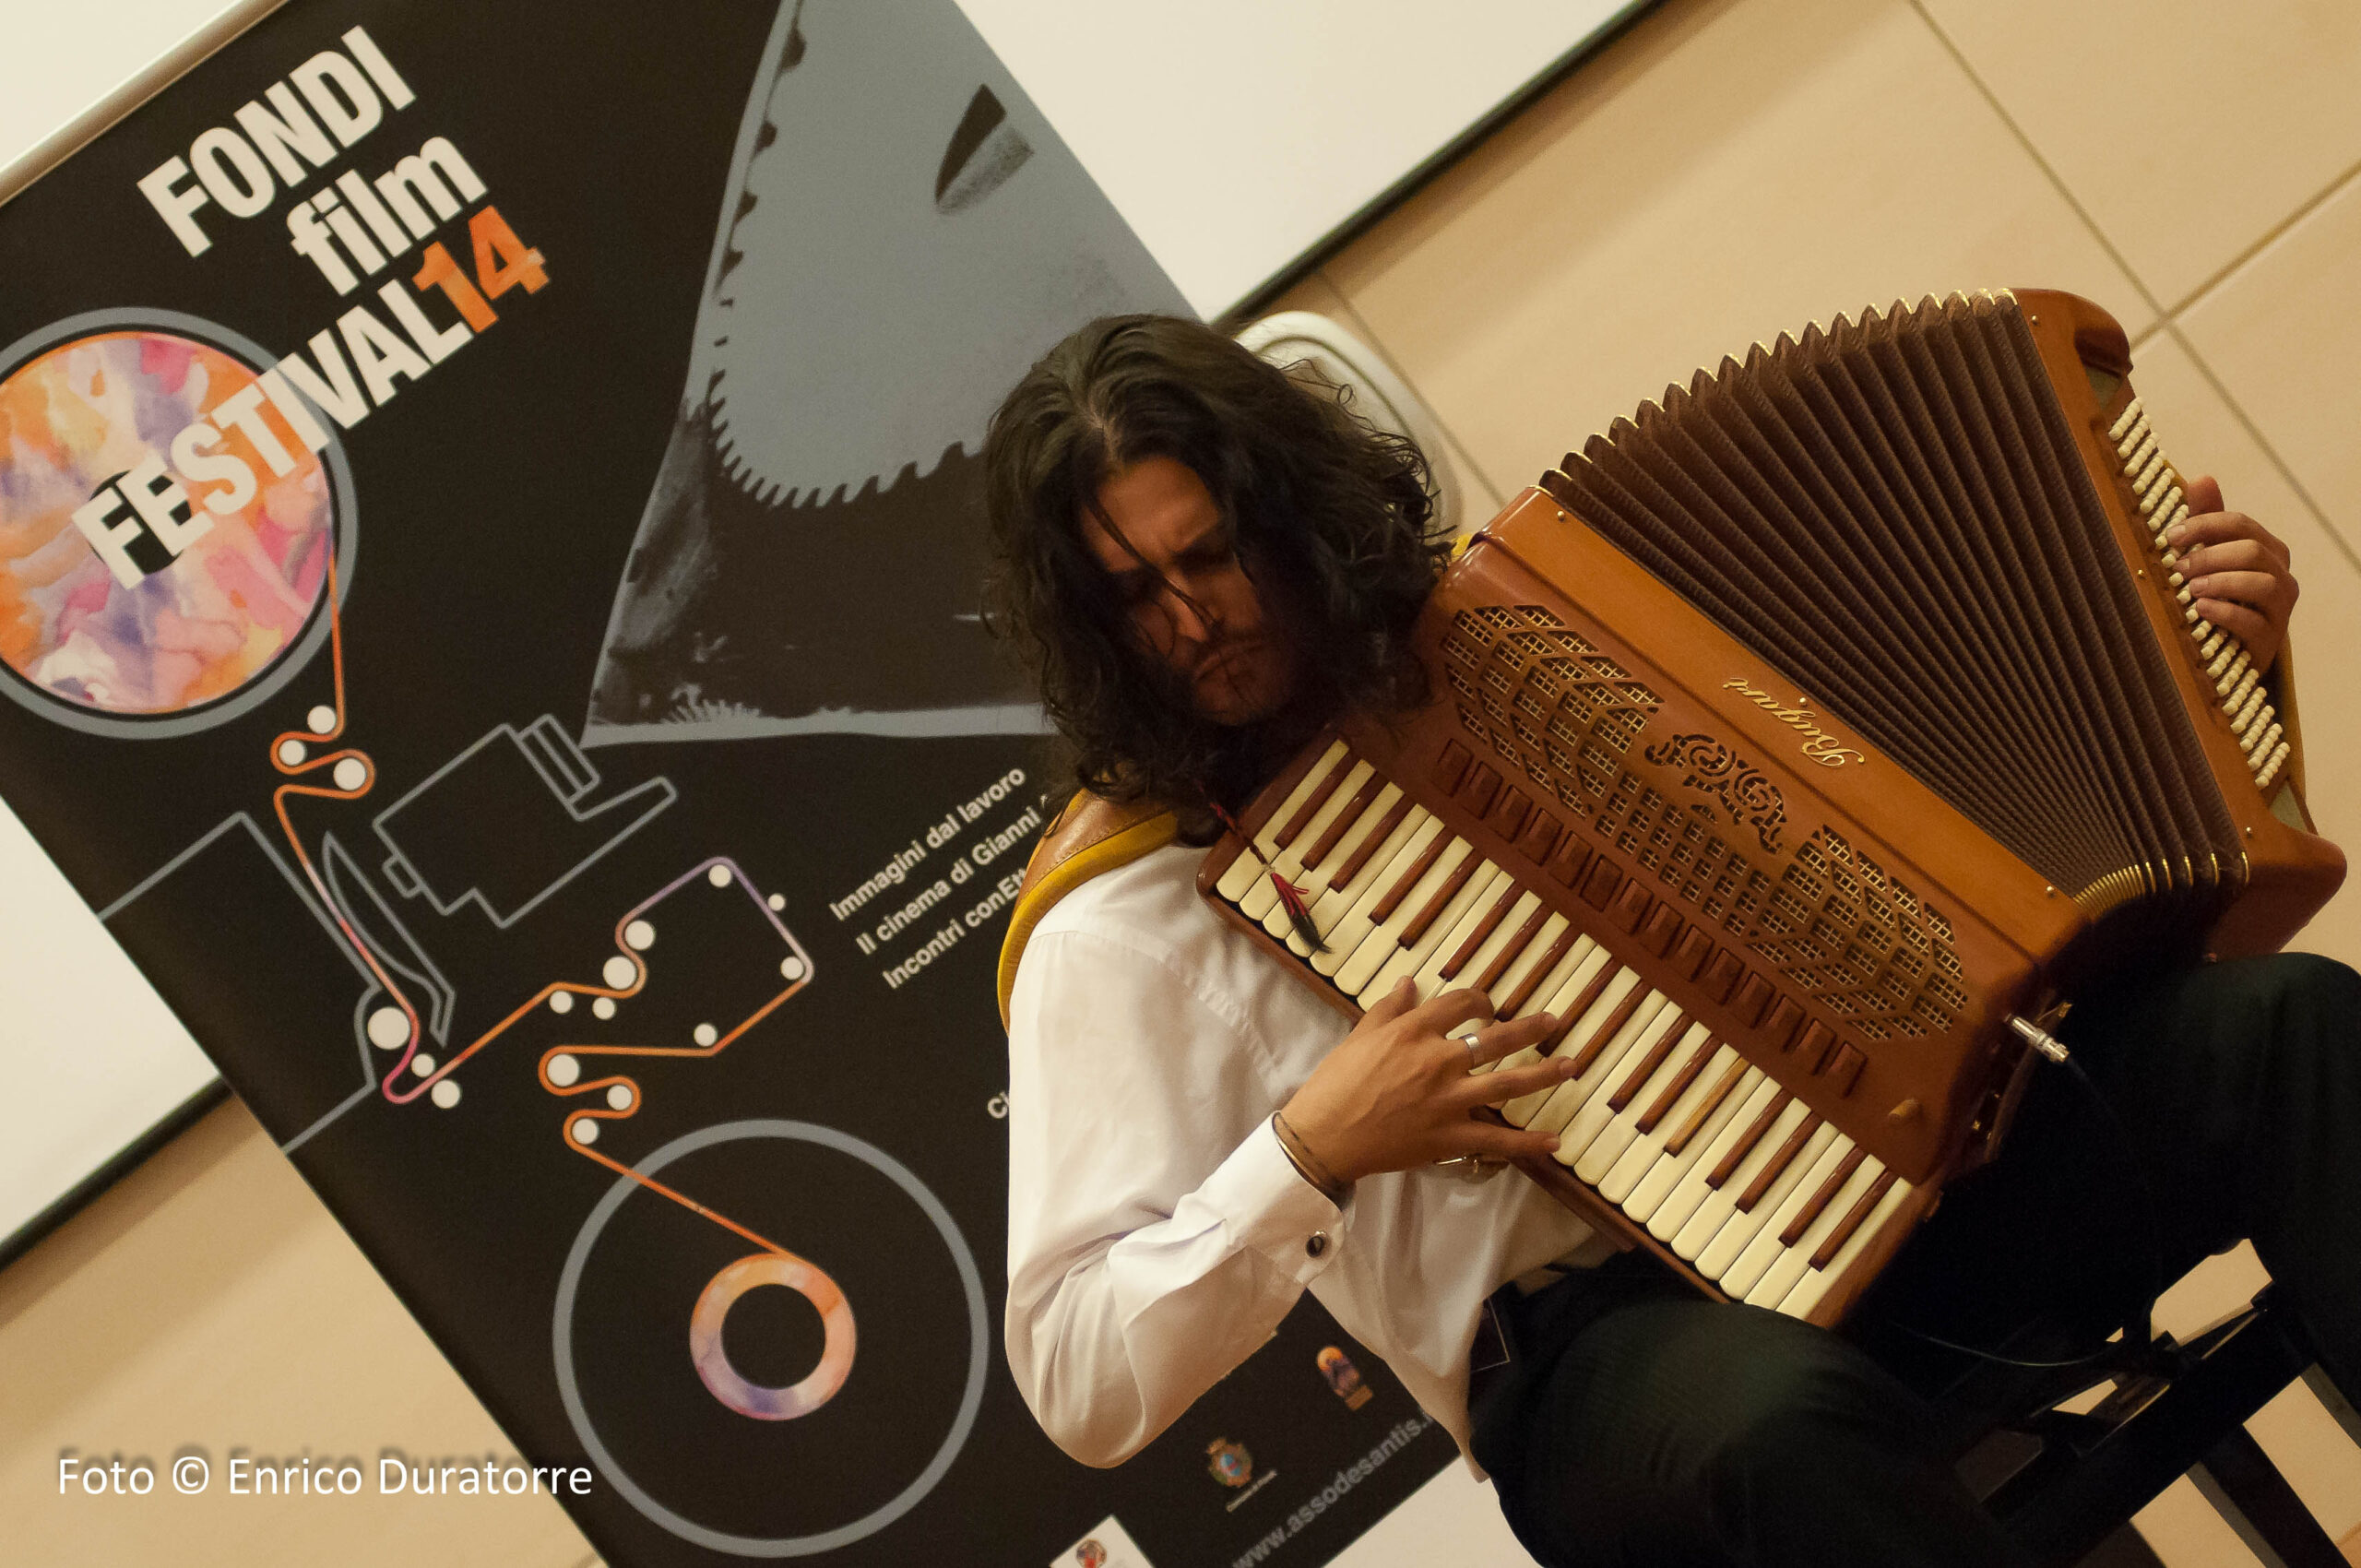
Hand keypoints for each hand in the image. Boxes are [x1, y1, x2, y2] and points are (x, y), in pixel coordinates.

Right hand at [1280, 978, 1576, 1184]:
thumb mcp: (1360, 1036)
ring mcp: (1449, 1100)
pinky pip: (1498, 1140)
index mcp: (1415, 1031)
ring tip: (1571, 1067)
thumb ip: (1390, 1008)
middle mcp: (1439, 1059)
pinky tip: (1554, 1142)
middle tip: (1554, 1022)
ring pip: (1508, 1084)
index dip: (1479, 999)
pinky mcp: (1450, 1136)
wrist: (1326, 1134)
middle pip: (1497, 1038)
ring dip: (1544, 1075)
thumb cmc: (1337, 1082)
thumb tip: (1409, 982)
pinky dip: (1528, 1143)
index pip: (1460, 1003)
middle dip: (1530, 1029)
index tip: (1487, 1005)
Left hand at [2169, 476, 2298, 675]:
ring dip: (2221, 582)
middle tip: (2176, 566)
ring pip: (2262, 584)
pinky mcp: (2270, 638)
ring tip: (2189, 588)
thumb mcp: (2211, 555)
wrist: (2230, 646)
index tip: (2170, 536)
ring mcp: (2279, 607)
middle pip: (2252, 551)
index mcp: (2267, 549)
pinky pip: (2253, 622)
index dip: (2204, 525)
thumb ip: (2207, 520)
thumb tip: (2202, 477)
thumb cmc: (2220, 592)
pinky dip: (2225, 613)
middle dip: (2210, 555)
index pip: (2241, 524)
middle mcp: (2280, 575)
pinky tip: (2200, 610)